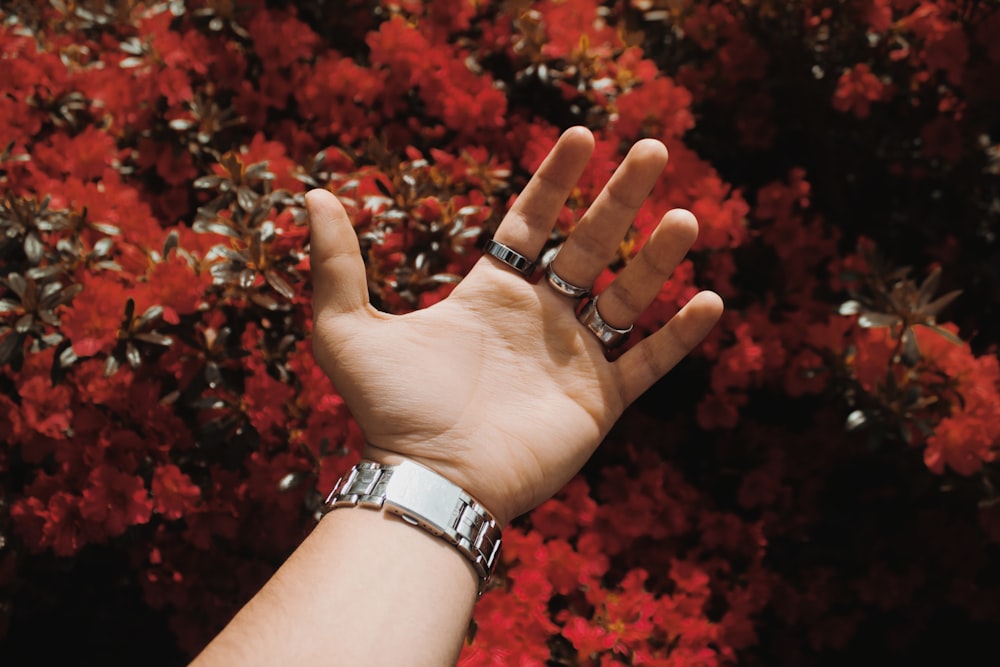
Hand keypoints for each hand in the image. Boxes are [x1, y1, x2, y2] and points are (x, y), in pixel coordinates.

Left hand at [306, 127, 722, 525]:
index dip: (556, 179)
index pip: (532, 222)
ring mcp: (572, 359)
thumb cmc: (390, 411)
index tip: (581, 135)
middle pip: (589, 243)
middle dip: (619, 196)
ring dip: (657, 257)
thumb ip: (337, 263)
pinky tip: (711, 300)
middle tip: (651, 147)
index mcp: (491, 294)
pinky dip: (680, 337)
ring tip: (684, 216)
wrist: (430, 480)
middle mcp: (538, 319)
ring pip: (627, 295)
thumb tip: (312, 193)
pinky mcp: (599, 401)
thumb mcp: (347, 329)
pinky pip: (649, 363)